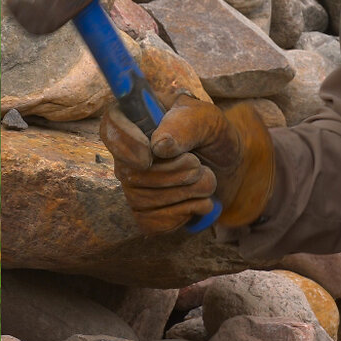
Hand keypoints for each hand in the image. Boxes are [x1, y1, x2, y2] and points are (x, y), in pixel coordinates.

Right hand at [100, 92, 274, 232]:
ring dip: (185, 194)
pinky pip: (150, 222)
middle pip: (130, 173)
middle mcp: (127, 153)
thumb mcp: (209, 120)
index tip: (150, 154)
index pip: (111, 128)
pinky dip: (181, 215)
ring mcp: (133, 184)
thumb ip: (185, 125)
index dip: (125, 144)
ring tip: (206, 181)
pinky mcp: (144, 211)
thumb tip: (158, 146)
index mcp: (136, 118)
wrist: (230, 167)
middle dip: (174, 174)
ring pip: (142, 200)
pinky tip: (197, 204)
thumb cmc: (215, 135)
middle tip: (199, 164)